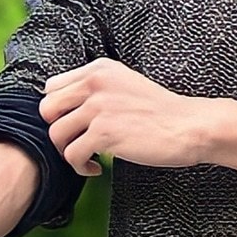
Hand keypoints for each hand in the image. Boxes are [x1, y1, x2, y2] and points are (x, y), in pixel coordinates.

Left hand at [39, 58, 215, 174]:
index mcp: (99, 69)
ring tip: (88, 158)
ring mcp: (99, 107)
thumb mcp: (126, 84)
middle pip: (47, 109)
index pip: (52, 87)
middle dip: (58, 131)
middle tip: (76, 142)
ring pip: (56, 135)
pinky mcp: (104, 133)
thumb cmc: (162, 112)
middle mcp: (95, 83)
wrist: (189, 126)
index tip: (73, 125)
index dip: (58, 111)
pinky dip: (81, 167)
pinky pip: (72, 155)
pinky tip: (97, 167)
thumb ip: (97, 88)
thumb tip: (65, 108)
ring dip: (69, 152)